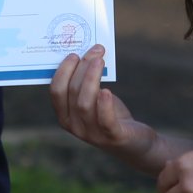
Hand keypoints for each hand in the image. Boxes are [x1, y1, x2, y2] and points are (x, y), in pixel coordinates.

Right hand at [50, 45, 158, 170]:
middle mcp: (75, 126)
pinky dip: (104, 104)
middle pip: (72, 93)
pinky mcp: (112, 137)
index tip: (74, 53)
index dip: (63, 71)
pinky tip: (107, 90)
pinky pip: (105, 120)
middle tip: (95, 51)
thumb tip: (86, 54)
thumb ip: (87, 83)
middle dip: (81, 68)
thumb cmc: (111, 114)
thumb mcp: (95, 98)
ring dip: (91, 78)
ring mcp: (92, 134)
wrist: (136, 141)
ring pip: (84, 104)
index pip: (56, 92)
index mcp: (65, 116)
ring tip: (100, 60)